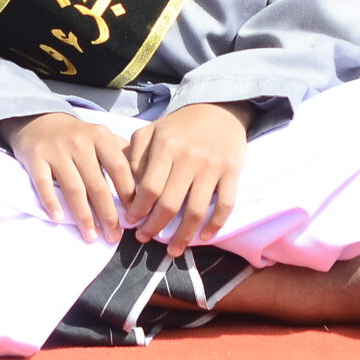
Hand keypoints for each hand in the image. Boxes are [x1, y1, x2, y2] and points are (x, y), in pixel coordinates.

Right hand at [2, 111, 134, 243]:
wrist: (39, 120)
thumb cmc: (77, 136)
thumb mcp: (101, 137)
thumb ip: (121, 154)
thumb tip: (143, 184)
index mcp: (100, 136)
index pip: (119, 167)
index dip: (128, 193)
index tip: (134, 215)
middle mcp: (80, 142)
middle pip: (97, 184)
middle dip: (107, 214)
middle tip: (114, 236)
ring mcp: (56, 150)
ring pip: (73, 188)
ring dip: (84, 216)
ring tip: (92, 237)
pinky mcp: (35, 158)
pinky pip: (44, 184)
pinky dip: (51, 202)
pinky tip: (59, 219)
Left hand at [121, 102, 248, 256]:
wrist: (219, 108)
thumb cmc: (180, 126)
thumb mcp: (151, 131)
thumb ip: (134, 156)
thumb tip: (127, 190)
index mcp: (165, 146)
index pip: (148, 188)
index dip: (138, 210)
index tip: (131, 222)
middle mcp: (188, 157)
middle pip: (169, 205)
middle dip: (154, 228)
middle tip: (145, 238)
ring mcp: (212, 166)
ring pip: (196, 211)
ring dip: (183, 236)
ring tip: (173, 250)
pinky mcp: (232, 172)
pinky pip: (224, 206)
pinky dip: (214, 226)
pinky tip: (203, 238)